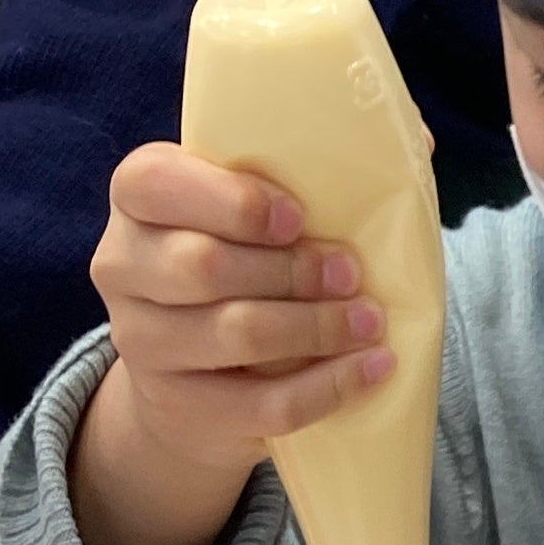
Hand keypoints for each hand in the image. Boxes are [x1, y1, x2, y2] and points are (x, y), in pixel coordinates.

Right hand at [72, 142, 389, 544]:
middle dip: (292, 269)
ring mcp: (142, 341)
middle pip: (203, 264)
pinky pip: (262, 403)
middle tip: (350, 273)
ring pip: (235, 333)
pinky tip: (371, 368)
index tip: (298, 217)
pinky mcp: (181, 407)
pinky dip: (327, 387)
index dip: (230, 200)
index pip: (154, 184)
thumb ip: (318, 168)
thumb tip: (421, 137)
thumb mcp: (259, 212)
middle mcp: (122, 264)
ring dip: (315, 327)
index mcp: (139, 197)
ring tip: (367, 321)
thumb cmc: (244, 267)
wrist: (197, 383)